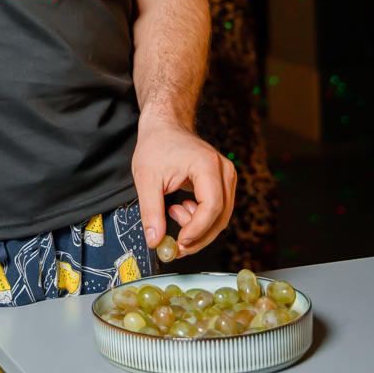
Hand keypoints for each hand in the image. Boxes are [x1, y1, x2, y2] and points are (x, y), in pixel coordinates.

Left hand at [131, 119, 236, 256]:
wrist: (165, 126)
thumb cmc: (156, 145)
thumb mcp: (146, 178)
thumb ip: (150, 211)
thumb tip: (154, 242)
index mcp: (207, 166)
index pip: (212, 207)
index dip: (196, 230)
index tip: (178, 242)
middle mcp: (224, 171)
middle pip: (221, 217)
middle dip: (198, 237)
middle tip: (176, 246)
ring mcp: (227, 176)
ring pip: (221, 217)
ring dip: (198, 227)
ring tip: (174, 211)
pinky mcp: (223, 183)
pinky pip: (218, 210)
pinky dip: (200, 218)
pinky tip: (182, 207)